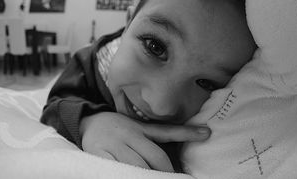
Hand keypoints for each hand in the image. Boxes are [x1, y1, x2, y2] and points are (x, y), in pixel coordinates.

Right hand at [80, 112, 210, 171]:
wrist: (89, 122)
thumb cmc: (120, 128)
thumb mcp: (140, 127)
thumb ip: (159, 134)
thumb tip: (185, 144)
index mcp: (142, 129)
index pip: (168, 131)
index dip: (188, 133)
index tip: (207, 133)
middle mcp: (131, 135)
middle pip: (155, 156)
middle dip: (166, 171)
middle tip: (173, 178)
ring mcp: (116, 146)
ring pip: (137, 166)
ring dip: (148, 176)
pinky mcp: (101, 155)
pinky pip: (116, 170)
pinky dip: (126, 176)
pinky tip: (131, 177)